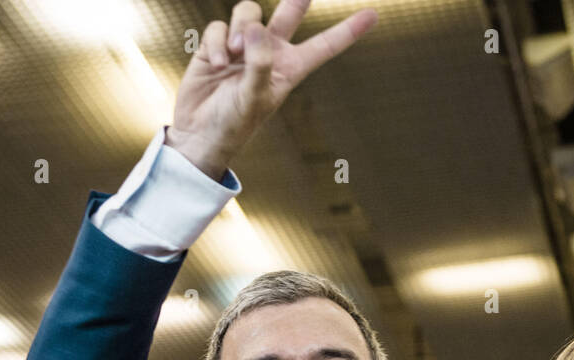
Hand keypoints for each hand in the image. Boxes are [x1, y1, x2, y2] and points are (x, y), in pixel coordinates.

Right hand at [166, 0, 376, 179]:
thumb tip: (255, 27)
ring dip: (241, 27)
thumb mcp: (254, 97)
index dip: (348, 31)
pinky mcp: (217, 45)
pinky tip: (215, 64)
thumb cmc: (234, 123)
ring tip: (233, 54)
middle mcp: (269, 53)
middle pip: (290, 13)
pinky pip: (220, 27)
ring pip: (249, 12)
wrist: (200, 134)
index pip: (324, 46)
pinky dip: (217, 42)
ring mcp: (243, 47)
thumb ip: (259, 62)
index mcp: (291, 69)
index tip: (373, 15)